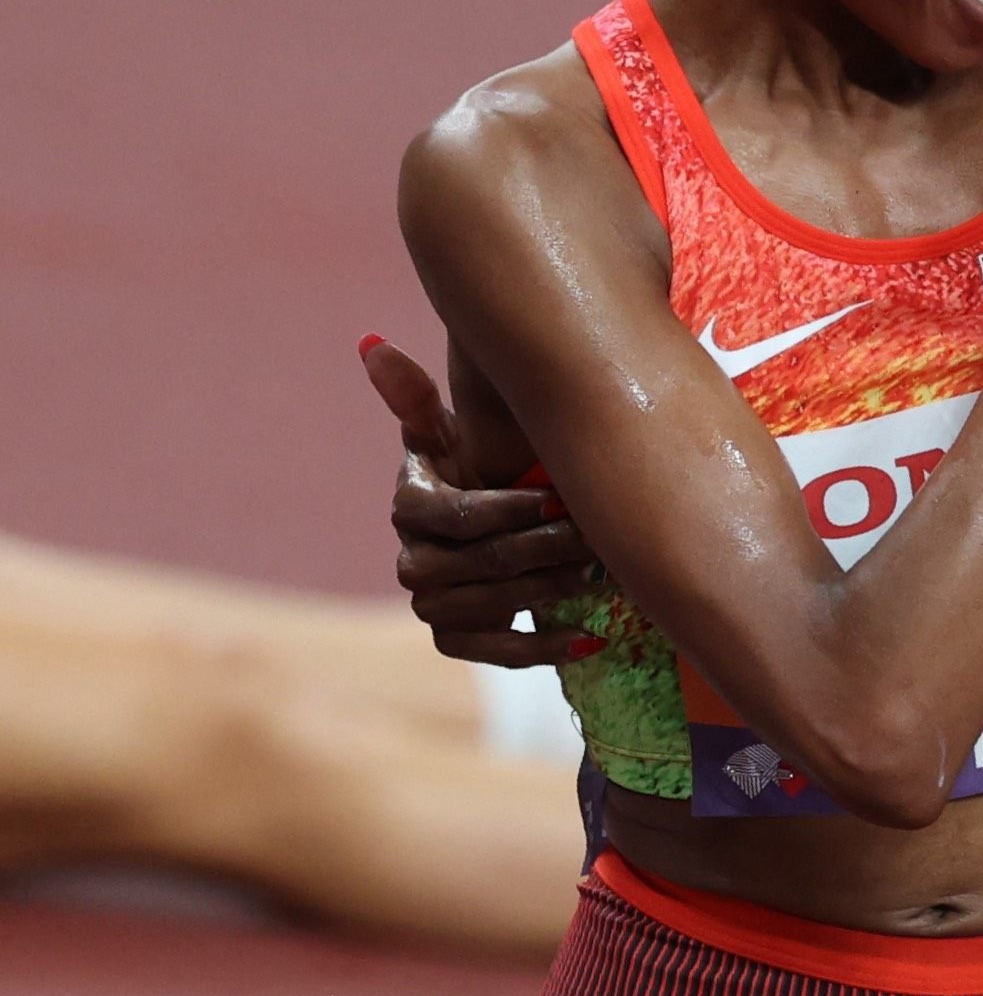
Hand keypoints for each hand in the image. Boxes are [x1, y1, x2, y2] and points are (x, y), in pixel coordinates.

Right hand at [360, 335, 602, 665]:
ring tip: (597, 573)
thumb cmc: (479, 465)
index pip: (454, 517)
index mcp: (410, 506)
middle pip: (481, 563)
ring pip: (493, 605)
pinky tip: (590, 637)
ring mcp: (432, 604)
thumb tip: (372, 344)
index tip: (556, 499)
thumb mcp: (451, 430)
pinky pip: (497, 651)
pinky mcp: (457, 639)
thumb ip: (416, 395)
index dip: (505, 511)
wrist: (495, 524)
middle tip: (594, 536)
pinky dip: (544, 648)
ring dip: (549, 590)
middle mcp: (412, 561)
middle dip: (543, 549)